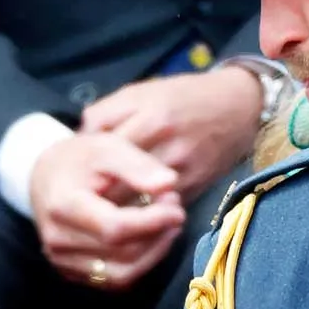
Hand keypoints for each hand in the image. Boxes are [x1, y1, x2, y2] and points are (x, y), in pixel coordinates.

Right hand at [29, 132, 186, 290]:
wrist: (45, 179)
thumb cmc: (80, 160)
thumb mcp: (107, 148)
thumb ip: (137, 166)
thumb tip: (168, 184)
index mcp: (64, 207)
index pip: (114, 228)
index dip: (152, 222)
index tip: (176, 207)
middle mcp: (58, 241)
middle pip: (123, 253)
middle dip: (158, 234)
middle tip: (175, 209)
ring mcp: (62, 262)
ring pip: (123, 274)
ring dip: (154, 253)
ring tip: (168, 226)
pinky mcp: (72, 274)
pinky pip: (116, 281)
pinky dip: (141, 264)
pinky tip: (152, 240)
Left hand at [80, 67, 262, 203]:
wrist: (238, 105)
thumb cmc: (180, 96)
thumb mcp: (137, 93)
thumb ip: (102, 115)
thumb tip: (76, 143)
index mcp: (150, 118)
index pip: (106, 159)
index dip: (84, 176)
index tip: (71, 183)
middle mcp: (169, 147)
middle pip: (122, 189)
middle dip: (98, 202)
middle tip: (80, 206)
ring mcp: (185, 171)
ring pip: (142, 207)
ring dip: (120, 213)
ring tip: (100, 214)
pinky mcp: (198, 187)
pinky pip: (161, 210)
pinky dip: (144, 215)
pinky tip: (130, 213)